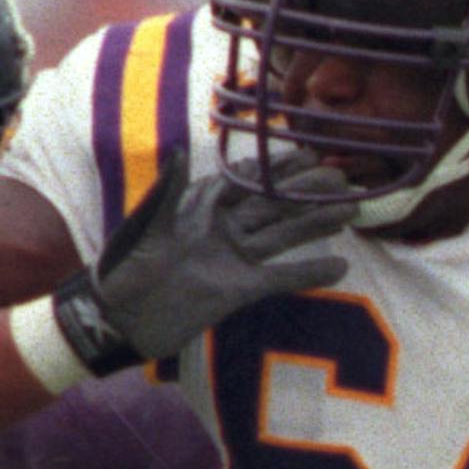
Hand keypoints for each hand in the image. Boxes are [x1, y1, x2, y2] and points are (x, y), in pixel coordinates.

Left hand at [49, 148, 353, 373]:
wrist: (115, 318)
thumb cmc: (123, 265)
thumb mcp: (144, 225)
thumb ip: (168, 190)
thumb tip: (177, 150)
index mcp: (201, 205)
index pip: (248, 179)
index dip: (278, 167)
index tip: (310, 154)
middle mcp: (223, 228)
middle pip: (274, 205)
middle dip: (308, 192)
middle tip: (345, 180)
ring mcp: (233, 258)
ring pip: (283, 235)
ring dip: (316, 224)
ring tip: (352, 211)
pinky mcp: (238, 291)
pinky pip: (279, 278)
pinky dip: (308, 272)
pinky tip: (338, 266)